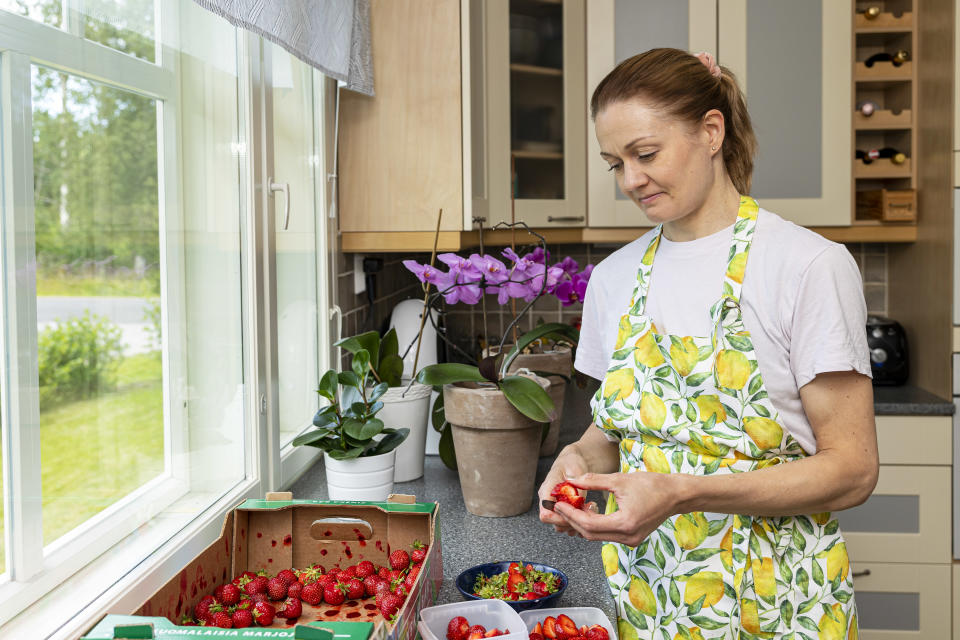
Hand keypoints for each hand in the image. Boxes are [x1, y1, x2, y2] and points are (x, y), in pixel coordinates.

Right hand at [538, 447, 597, 535]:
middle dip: (571, 521)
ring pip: (560, 525)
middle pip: (552, 522)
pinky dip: (577, 522)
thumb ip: (576, 485)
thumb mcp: (575, 469)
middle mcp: (548, 500)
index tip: (575, 513)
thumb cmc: (571, 462)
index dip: (560, 518)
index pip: (545, 514)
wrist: (571, 461)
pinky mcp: (561, 510)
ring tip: (588, 510)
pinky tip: (587, 512)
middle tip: (587, 510)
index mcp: (547, 490)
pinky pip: (566, 524)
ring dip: (575, 522)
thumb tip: (578, 498)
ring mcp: (554, 506)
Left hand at [552, 470, 683, 546]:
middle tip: (558, 508)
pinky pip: (607, 534)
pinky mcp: (632, 538)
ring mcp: (630, 541)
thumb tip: (572, 480)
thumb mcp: (619, 479)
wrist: (676, 495)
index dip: (571, 515)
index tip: (557, 505)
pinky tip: (587, 512)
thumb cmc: (652, 485)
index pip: (589, 524)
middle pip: (590, 534)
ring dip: (582, 523)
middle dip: (572, 521)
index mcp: (625, 523)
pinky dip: (594, 525)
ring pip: (597, 536)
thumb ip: (594, 481)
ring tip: (569, 509)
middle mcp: (627, 537)